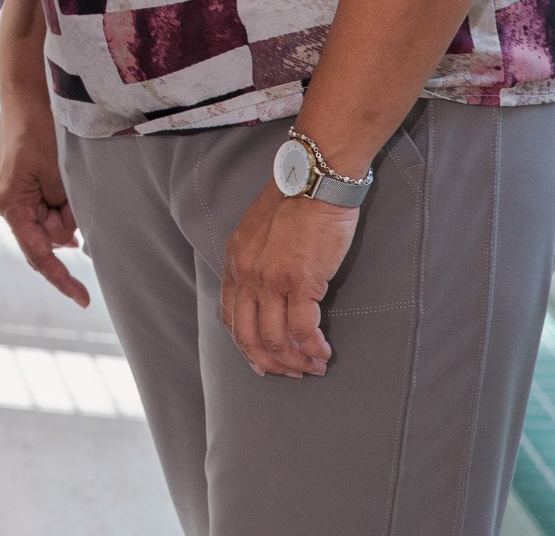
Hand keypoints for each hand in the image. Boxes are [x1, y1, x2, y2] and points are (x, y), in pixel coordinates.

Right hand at [0, 94, 89, 306]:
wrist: (24, 96)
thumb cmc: (37, 129)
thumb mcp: (57, 173)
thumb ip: (63, 211)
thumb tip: (69, 238)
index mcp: (10, 205)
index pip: (38, 254)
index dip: (61, 278)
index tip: (83, 298)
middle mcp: (7, 205)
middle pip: (48, 237)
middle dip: (68, 223)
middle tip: (74, 194)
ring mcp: (13, 196)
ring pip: (50, 222)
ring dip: (66, 208)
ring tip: (64, 177)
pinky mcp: (21, 187)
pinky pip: (46, 207)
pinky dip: (60, 202)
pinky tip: (62, 185)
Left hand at [219, 183, 360, 376]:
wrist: (314, 181)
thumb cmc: (295, 200)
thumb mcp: (261, 229)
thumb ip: (258, 257)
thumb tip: (270, 283)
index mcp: (235, 260)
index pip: (231, 315)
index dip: (245, 345)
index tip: (262, 361)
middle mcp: (246, 273)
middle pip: (247, 335)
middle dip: (269, 362)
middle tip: (292, 372)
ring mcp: (270, 279)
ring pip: (274, 338)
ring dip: (295, 360)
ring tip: (314, 367)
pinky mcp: (300, 282)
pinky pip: (302, 329)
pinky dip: (312, 348)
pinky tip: (323, 353)